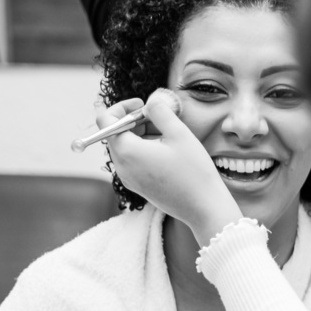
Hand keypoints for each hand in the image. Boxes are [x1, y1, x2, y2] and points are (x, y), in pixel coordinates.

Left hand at [98, 97, 242, 245]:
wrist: (204, 208)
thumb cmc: (194, 172)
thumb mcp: (179, 134)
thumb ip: (160, 111)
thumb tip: (150, 101)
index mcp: (127, 151)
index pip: (106, 119)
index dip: (121, 106)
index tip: (141, 104)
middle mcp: (122, 166)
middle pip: (115, 133)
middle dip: (134, 121)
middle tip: (159, 118)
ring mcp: (128, 179)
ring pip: (125, 147)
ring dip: (140, 135)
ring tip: (167, 135)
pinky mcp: (138, 186)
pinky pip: (132, 161)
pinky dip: (144, 150)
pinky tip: (167, 152)